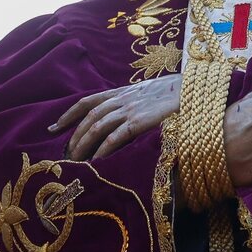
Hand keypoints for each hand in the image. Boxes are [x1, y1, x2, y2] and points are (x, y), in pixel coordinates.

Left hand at [54, 76, 181, 160]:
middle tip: (65, 154)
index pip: (88, 101)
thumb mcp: (150, 94)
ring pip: (97, 127)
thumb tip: (126, 118)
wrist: (196, 89)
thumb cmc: (177, 94)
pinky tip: (96, 161)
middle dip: (74, 136)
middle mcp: (122, 99)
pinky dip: (103, 150)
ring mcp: (131, 109)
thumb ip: (135, 102)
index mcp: (123, 92)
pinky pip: (115, 137)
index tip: (55, 127)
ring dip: (83, 144)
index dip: (70, 114)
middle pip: (89, 117)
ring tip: (75, 161)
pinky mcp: (140, 121)